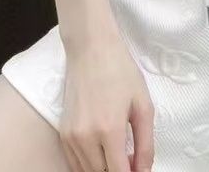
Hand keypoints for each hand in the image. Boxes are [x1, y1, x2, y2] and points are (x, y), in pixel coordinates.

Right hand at [59, 34, 153, 171]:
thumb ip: (146, 144)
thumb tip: (144, 171)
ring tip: (119, 155)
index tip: (139, 170)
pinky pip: (75, 163)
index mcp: (109, 130)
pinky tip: (103, 152)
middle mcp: (85, 138)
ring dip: (103, 170)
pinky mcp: (62, 133)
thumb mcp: (143, 105)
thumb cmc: (120, 72)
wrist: (91, 48)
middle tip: (132, 159)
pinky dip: (89, 165)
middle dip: (119, 171)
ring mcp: (70, 137)